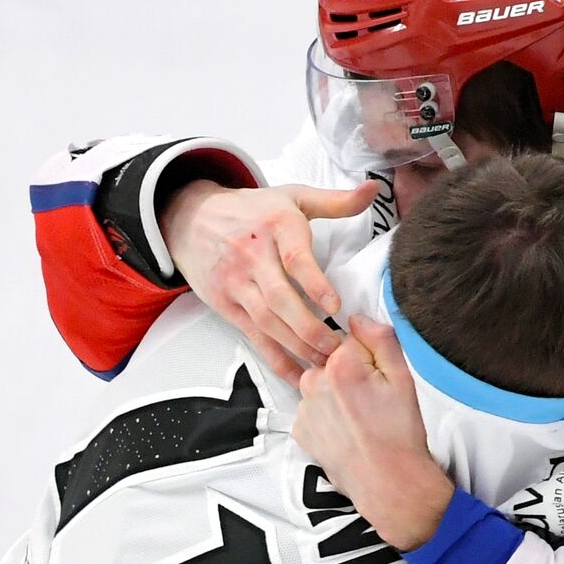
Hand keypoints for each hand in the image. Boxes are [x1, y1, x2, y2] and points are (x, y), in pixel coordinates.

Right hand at [161, 178, 378, 384]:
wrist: (190, 218)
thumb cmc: (252, 210)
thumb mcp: (292, 197)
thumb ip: (336, 201)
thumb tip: (373, 189)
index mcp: (276, 227)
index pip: (295, 258)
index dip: (315, 284)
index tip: (337, 306)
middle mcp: (253, 256)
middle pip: (280, 298)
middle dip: (309, 328)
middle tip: (338, 348)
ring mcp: (236, 282)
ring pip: (266, 321)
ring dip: (296, 346)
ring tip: (325, 364)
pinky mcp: (225, 304)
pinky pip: (252, 336)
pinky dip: (275, 358)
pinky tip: (297, 374)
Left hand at [292, 315, 452, 550]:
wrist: (388, 482)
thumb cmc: (399, 434)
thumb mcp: (403, 378)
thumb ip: (380, 338)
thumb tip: (358, 318)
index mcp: (341, 365)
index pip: (350, 339)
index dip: (369, 356)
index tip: (379, 376)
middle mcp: (314, 383)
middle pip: (332, 360)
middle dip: (350, 373)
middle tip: (373, 400)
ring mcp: (304, 408)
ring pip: (321, 385)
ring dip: (337, 394)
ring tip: (361, 418)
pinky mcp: (300, 429)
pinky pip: (313, 409)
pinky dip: (327, 415)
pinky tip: (347, 429)